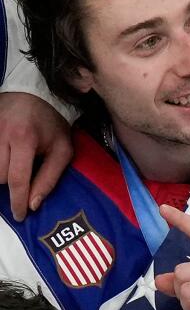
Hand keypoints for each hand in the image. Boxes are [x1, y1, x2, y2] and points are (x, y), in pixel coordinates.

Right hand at [0, 91, 70, 220]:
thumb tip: (33, 204)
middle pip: (0, 176)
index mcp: (25, 140)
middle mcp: (2, 134)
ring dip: (2, 174)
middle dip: (12, 183)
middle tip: (23, 176)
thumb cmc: (52, 124)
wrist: (35, 94)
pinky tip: (7, 162)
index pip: (17, 179)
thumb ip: (49, 178)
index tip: (19, 215)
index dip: (17, 201)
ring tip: (15, 165)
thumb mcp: (63, 150)